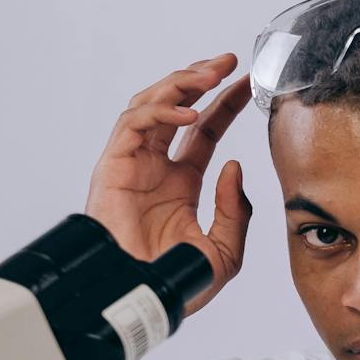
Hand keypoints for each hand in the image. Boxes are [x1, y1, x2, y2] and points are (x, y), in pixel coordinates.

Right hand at [86, 53, 253, 320]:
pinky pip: (134, 125)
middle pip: (177, 108)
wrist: (140, 297)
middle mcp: (155, 167)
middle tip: (228, 62)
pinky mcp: (113, 166)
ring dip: (182, 85)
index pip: (205, 132)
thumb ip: (237, 212)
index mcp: (180, 182)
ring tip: (211, 75)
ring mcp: (132, 163)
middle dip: (201, 80)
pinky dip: (162, 114)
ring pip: (152, 106)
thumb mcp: (225, 250)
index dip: (224, 105)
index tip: (247, 85)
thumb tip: (236, 168)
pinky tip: (190, 116)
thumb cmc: (175, 282)